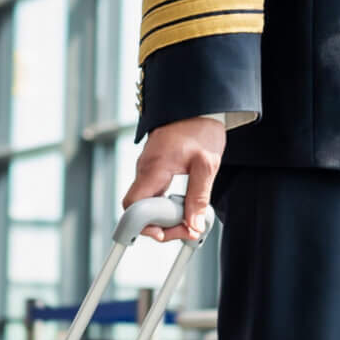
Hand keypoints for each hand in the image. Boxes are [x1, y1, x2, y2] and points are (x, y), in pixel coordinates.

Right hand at [124, 117, 229, 240]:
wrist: (199, 105)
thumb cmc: (201, 129)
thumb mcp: (206, 165)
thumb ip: (199, 197)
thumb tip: (194, 226)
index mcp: (154, 168)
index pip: (133, 206)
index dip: (143, 225)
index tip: (164, 233)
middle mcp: (145, 170)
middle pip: (140, 210)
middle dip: (161, 226)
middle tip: (188, 229)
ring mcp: (148, 170)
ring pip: (147, 204)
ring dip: (166, 217)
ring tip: (190, 218)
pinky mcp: (155, 171)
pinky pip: (154, 195)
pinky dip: (167, 206)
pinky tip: (184, 208)